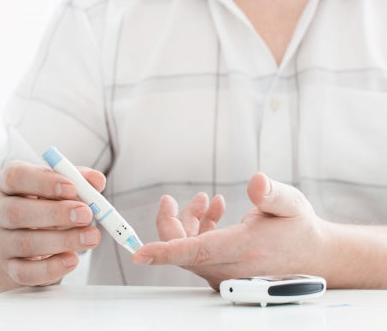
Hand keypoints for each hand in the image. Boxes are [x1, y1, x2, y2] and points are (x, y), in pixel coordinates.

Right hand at [0, 160, 103, 286]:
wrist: (29, 234)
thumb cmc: (47, 203)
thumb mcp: (61, 186)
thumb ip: (79, 180)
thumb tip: (97, 181)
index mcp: (8, 183)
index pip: (15, 177)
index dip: (43, 182)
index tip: (72, 187)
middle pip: (17, 212)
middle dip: (55, 214)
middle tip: (86, 214)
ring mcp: (1, 241)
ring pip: (25, 243)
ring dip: (62, 240)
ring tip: (92, 237)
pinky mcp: (10, 266)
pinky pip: (26, 272)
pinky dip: (52, 268)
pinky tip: (72, 259)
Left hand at [131, 172, 327, 289]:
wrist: (315, 256)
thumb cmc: (300, 229)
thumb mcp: (291, 204)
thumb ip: (272, 194)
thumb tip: (255, 182)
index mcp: (243, 249)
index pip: (196, 253)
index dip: (165, 252)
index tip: (139, 253)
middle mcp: (230, 267)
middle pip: (183, 250)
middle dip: (173, 222)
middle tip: (171, 200)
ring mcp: (226, 272)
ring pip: (189, 250)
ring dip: (189, 224)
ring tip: (205, 200)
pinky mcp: (224, 271)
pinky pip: (198, 253)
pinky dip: (198, 232)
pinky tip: (212, 212)